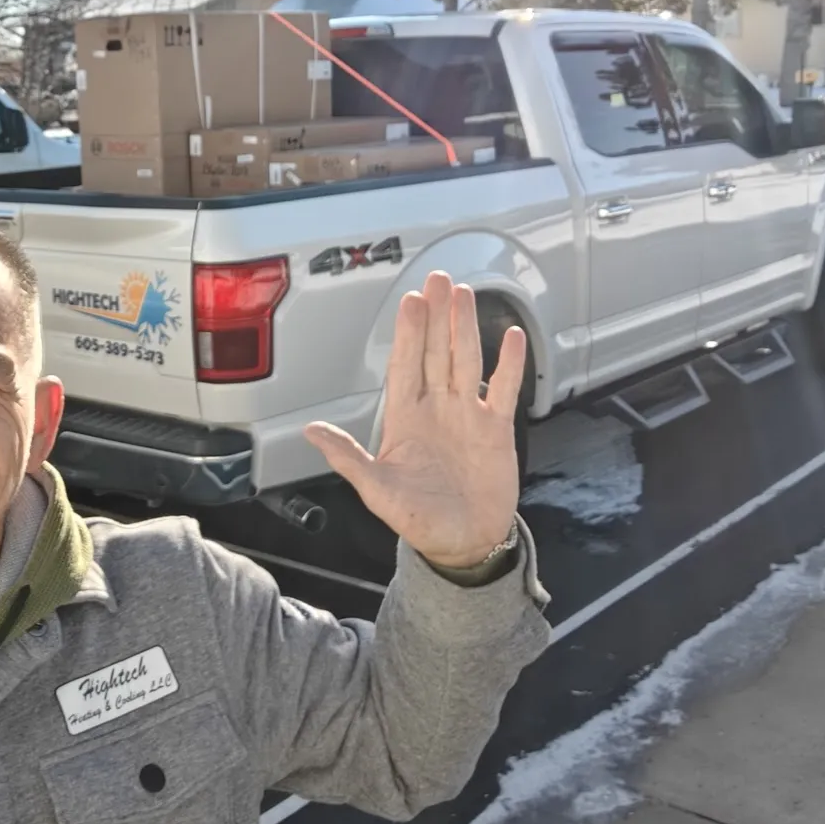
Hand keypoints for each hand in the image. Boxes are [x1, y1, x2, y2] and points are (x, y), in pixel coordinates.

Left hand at [304, 273, 524, 568]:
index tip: (410, 301)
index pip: (405, 365)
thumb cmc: (418, 520)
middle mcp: (437, 409)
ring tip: (465, 294)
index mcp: (405, 419)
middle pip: (436, 352)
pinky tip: (513, 335)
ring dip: (465, 328)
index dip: (408, 333)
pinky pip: (503, 390)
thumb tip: (311, 432)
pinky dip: (509, 363)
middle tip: (438, 279)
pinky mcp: (496, 430)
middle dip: (437, 316)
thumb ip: (348, 459)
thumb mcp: (377, 491)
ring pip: (466, 361)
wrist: (463, 544)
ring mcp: (467, 416)